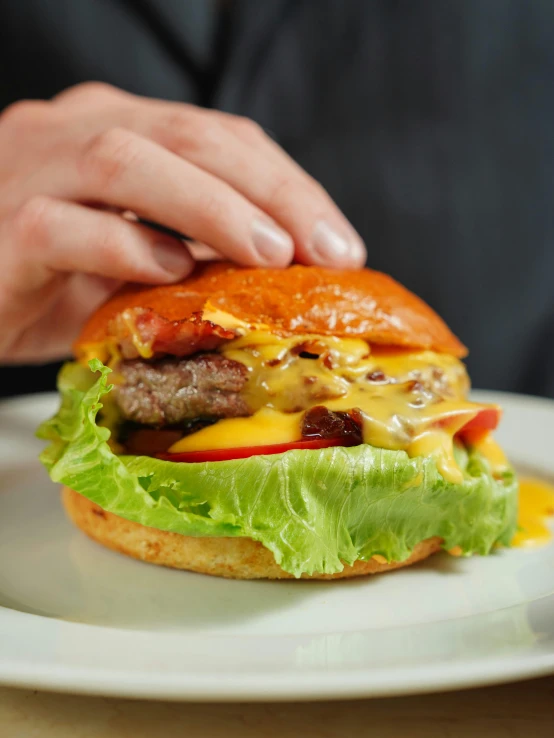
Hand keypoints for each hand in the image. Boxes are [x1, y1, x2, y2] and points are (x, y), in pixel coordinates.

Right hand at [0, 82, 364, 362]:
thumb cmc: (49, 280)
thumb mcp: (134, 259)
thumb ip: (192, 249)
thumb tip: (283, 273)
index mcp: (116, 129)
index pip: (218, 136)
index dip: (287, 185)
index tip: (339, 242)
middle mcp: (73, 131)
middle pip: (187, 135)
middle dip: (269, 192)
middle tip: (324, 250)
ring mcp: (31, 172)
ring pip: (125, 161)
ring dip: (211, 208)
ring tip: (271, 255)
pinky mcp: (2, 228)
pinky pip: (63, 226)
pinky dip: (127, 247)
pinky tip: (173, 271)